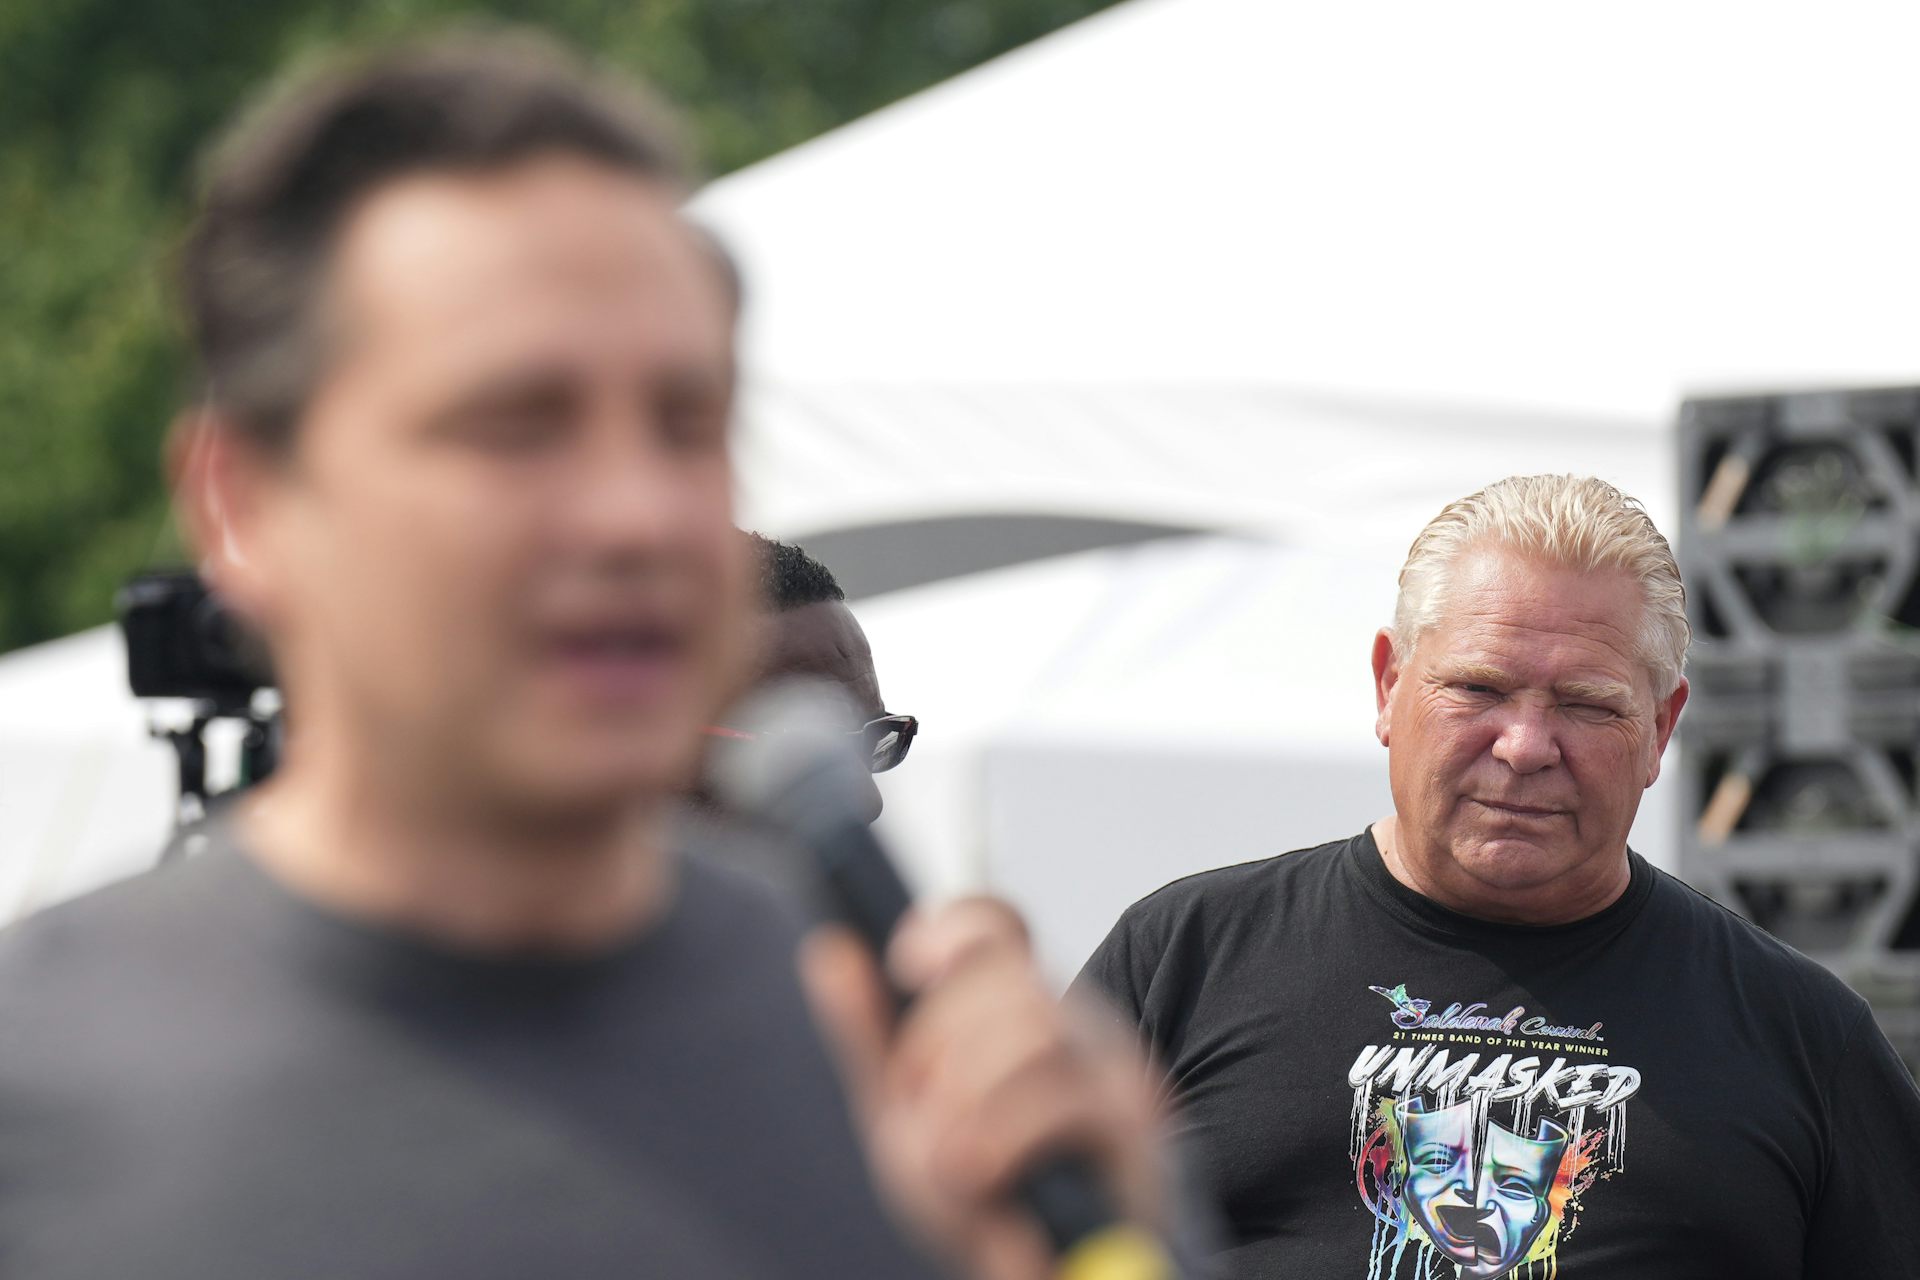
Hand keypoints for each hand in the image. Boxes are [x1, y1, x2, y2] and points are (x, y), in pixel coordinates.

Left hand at [801, 897, 1168, 1279]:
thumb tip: (829, 946)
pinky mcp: (1133, 1125)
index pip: (996, 927)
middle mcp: (1076, 1025)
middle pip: (1002, 975)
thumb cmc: (983, 1196)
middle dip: (937, 1044)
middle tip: (923, 1110)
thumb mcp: (904, 1114)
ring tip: (951, 1161)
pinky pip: (1059, 1099)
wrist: (1040, 1277)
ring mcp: (1114, 1069)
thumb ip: (868, 1033)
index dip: (951, 929)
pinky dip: (1001, 1137)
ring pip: (1030, 1029)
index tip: (907, 964)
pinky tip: (979, 1174)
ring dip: (964, 1100)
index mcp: (1020, 1010)